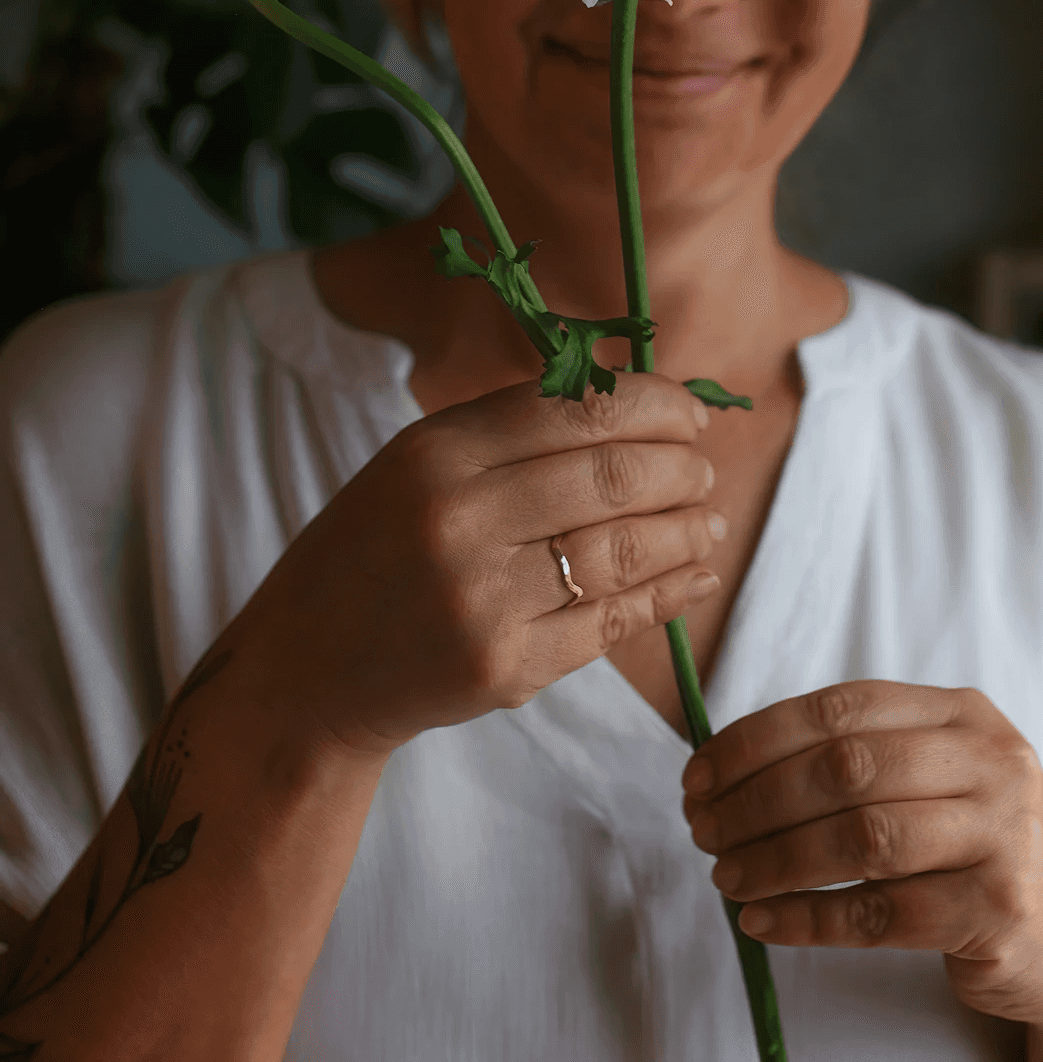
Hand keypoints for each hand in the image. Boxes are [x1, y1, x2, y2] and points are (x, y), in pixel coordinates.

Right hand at [238, 371, 721, 757]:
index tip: (692, 409)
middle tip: (704, 466)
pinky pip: (610, 621)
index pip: (572, 408)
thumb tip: (633, 398)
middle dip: (678, 466)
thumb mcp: (417, 464)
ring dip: (685, 530)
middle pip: (608, 475)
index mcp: (436, 452)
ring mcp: (484, 599)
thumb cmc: (374, 550)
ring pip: (622, 548)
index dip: (651, 404)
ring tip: (710, 519)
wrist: (305, 672)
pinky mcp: (506, 668)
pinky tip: (695, 576)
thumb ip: (511, 430)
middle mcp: (459, 519)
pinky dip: (667, 594)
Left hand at [681, 680, 1042, 1034]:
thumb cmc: (979, 848)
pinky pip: (880, 916)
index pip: (843, 709)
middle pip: (847, 770)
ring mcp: (1004, 839)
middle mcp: (992, 764)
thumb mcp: (939, 776)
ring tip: (724, 874)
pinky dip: (808, 919)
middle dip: (756, 799)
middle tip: (703, 828)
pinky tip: (763, 920)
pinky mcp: (998, 914)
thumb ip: (860, 755)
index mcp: (965, 714)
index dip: (759, 737)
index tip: (701, 772)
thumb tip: (728, 762)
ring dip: (775, 859)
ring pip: (862, 840)